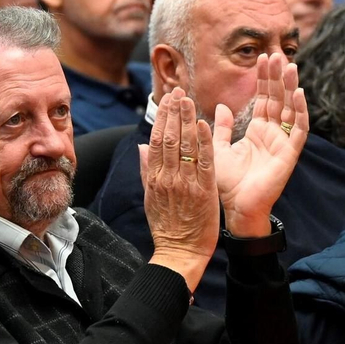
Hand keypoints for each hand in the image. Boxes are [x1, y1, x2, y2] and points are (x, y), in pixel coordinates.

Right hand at [140, 88, 219, 289]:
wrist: (180, 253)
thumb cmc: (167, 227)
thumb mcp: (150, 198)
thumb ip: (146, 170)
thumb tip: (141, 146)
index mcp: (154, 178)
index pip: (156, 140)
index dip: (162, 117)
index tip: (167, 98)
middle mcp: (167, 177)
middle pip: (169, 138)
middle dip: (173, 112)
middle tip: (178, 90)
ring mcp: (185, 183)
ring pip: (184, 146)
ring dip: (187, 119)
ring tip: (189, 99)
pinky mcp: (203, 191)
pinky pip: (203, 162)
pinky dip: (203, 142)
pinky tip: (204, 124)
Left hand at [212, 53, 307, 236]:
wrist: (235, 208)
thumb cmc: (227, 184)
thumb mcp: (217, 149)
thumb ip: (221, 128)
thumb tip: (222, 106)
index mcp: (257, 131)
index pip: (263, 99)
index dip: (263, 79)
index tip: (261, 58)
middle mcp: (272, 134)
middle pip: (278, 99)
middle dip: (278, 78)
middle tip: (277, 55)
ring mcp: (282, 143)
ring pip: (290, 109)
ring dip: (291, 88)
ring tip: (290, 67)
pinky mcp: (289, 154)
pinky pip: (298, 129)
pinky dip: (299, 111)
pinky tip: (298, 93)